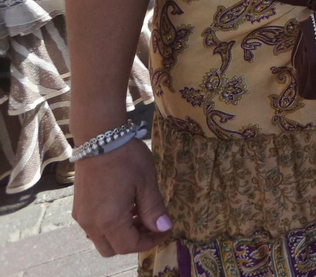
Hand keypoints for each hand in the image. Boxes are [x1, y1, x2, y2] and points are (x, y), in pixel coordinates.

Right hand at [72, 141, 171, 255]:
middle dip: (134, 241)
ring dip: (122, 233)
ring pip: (101, 239)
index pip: (130, 246)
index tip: (165, 229)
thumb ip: (154, 209)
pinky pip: (94, 227)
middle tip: (151, 224)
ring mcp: (82, 216)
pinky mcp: (78, 207)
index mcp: (109, 221)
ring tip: (140, 213)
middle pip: (112, 248)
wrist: (100, 138)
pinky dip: (110, 225)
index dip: (150, 242)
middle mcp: (91, 223)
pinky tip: (125, 206)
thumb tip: (164, 227)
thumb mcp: (146, 183)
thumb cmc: (127, 159)